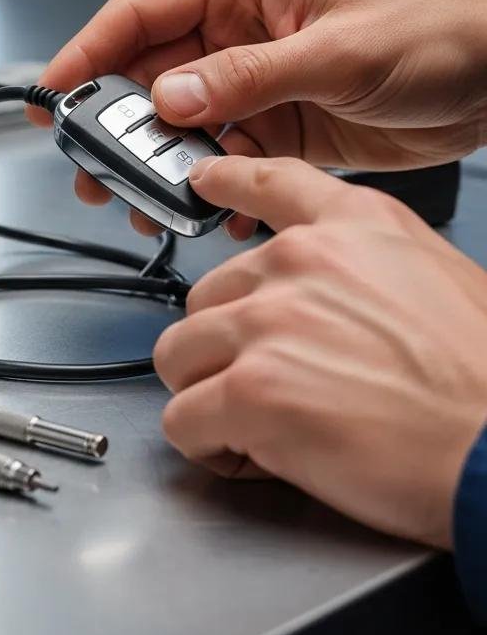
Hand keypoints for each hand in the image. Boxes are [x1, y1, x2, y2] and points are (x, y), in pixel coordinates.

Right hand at [30, 0, 486, 237]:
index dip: (88, 52)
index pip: (140, 15)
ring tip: (140, 200)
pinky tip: (206, 207)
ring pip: (177, 125)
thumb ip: (247, 78)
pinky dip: (205, 184)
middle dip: (115, 123)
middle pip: (147, 76)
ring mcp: (250, 83)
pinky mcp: (270, 126)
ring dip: (157, 163)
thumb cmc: (431, 35)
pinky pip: (217, 157)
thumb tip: (171, 98)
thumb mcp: (336, 52)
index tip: (53, 93)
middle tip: (90, 166)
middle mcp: (235, 33)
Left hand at [153, 155, 486, 547]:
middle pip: (205, 297)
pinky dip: (205, 444)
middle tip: (274, 384)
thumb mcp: (440, 280)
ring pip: (178, 355)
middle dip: (226, 347)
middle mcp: (299, 262)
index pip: (270, 181)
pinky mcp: (251, 390)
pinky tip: (250, 455)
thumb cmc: (483, 383)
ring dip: (207, 393)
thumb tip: (313, 293)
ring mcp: (268, 323)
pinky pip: (182, 419)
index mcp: (353, 229)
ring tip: (260, 424)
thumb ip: (362, 267)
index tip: (204, 179)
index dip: (229, 179)